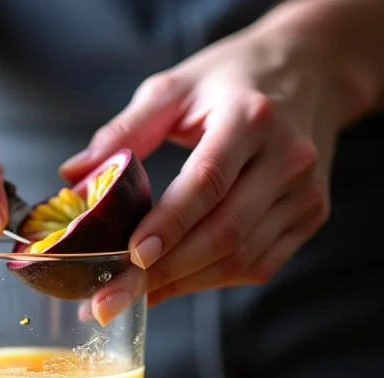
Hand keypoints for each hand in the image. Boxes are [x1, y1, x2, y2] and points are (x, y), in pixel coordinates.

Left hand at [62, 7, 364, 322]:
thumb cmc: (230, 82)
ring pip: (240, 258)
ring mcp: (303, 192)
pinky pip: (258, 265)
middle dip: (162, 273)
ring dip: (182, 284)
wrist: (310, 73)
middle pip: (224, 232)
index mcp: (250, 117)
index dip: (169, 225)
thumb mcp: (174, 89)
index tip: (132, 258)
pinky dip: (210, 282)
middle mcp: (286, 158)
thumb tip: (73, 178)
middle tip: (110, 298)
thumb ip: (123, 132)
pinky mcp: (311, 216)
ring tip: (132, 297)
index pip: (208, 181)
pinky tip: (172, 286)